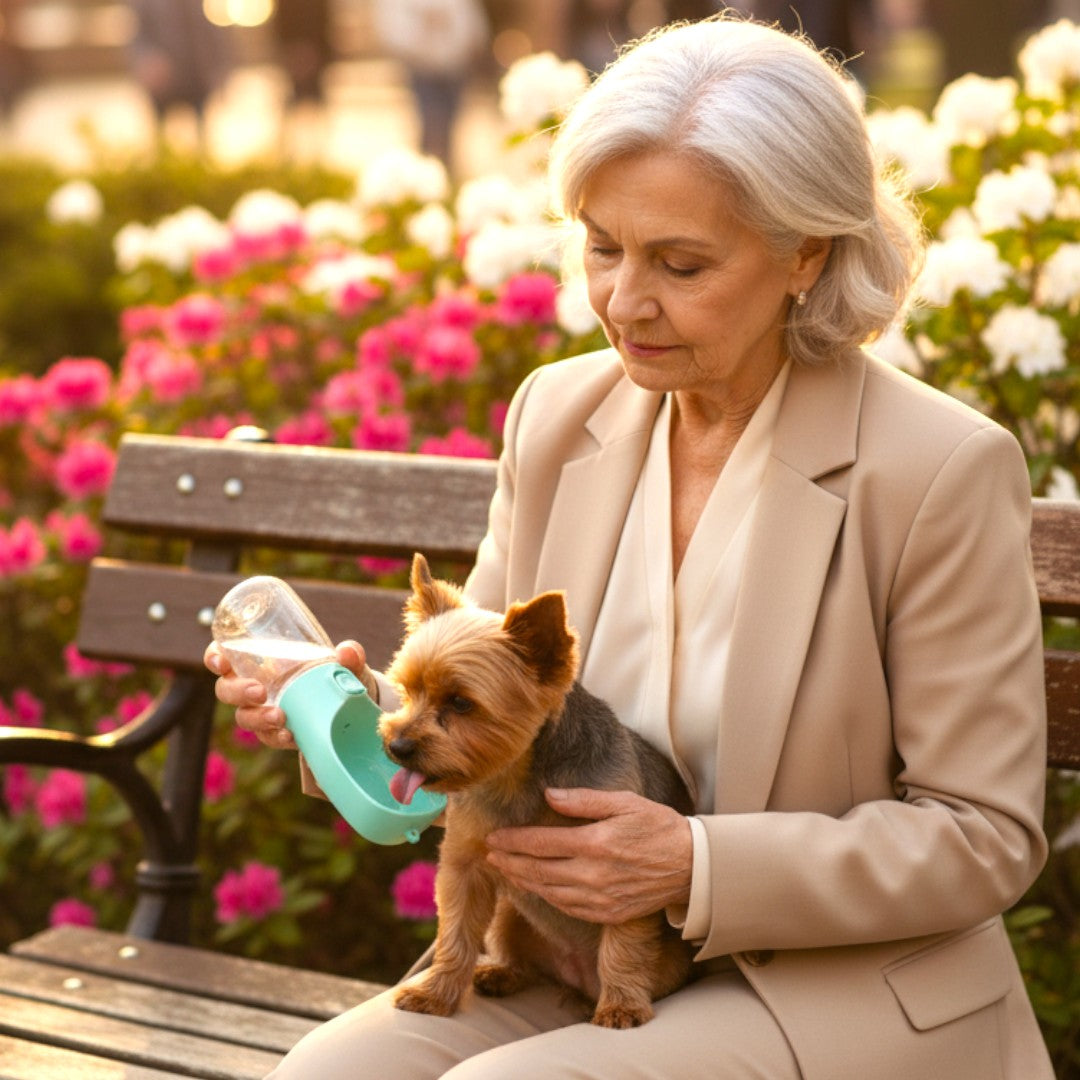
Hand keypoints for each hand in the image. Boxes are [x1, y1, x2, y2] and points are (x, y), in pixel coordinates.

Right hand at [203, 639, 374, 750]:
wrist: (349, 703)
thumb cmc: (336, 671)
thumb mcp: (345, 662)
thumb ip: (349, 655)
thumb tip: (347, 651)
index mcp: (259, 658)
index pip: (224, 653)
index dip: (214, 656)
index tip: (222, 662)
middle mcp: (253, 683)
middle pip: (226, 689)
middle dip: (237, 691)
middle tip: (260, 692)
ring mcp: (262, 709)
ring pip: (243, 716)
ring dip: (257, 718)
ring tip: (281, 717)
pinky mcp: (275, 730)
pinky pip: (266, 737)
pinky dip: (276, 737)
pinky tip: (291, 737)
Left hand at [485, 788, 692, 923]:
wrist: (691, 865)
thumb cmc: (658, 826)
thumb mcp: (624, 802)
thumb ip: (584, 800)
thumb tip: (549, 795)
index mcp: (595, 844)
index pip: (541, 843)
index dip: (513, 841)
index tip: (492, 836)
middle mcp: (593, 875)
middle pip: (538, 870)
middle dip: (510, 862)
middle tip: (489, 854)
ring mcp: (600, 898)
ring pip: (549, 892)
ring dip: (523, 881)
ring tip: (505, 870)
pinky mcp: (608, 914)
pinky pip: (567, 908)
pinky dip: (546, 898)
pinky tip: (535, 888)